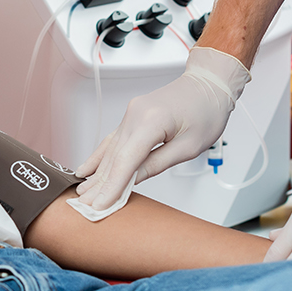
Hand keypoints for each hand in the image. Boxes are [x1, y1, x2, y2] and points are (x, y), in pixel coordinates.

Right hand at [74, 47, 250, 210]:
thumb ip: (157, 164)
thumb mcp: (189, 146)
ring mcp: (131, 113)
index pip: (125, 160)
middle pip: (113, 156)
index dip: (111, 186)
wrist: (209, 84)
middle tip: (85, 207)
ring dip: (97, 173)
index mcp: (152, 120)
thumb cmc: (207, 110)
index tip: (100, 205)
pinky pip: (113, 140)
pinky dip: (99, 156)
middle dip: (99, 184)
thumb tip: (133, 180)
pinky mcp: (132, 116)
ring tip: (82, 195)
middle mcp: (136, 114)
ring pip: (110, 149)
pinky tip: (85, 169)